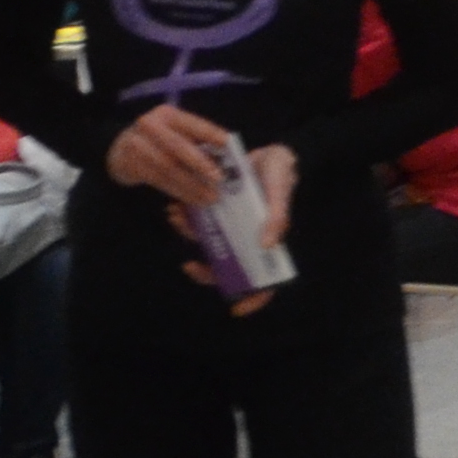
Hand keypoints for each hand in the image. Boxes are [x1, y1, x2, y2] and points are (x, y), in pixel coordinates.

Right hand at [107, 102, 233, 207]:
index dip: (210, 133)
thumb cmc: (160, 142)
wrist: (121, 150)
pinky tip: (192, 199)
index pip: (192, 124)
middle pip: (177, 146)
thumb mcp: (176, 134)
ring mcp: (138, 144)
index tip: (227, 144)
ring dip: (191, 185)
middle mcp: (151, 125)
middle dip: (200, 163)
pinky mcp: (131, 164)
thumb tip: (226, 159)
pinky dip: (178, 191)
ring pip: (168, 167)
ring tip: (210, 197)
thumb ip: (197, 142)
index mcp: (169, 115)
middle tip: (219, 179)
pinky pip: (159, 180)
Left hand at [174, 144, 295, 310]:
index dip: (253, 299)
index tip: (236, 310)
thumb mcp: (280, 191)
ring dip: (190, 235)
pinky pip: (202, 220)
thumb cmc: (282, 172)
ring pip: (211, 242)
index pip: (266, 281)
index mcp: (268, 242)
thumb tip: (266, 246)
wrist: (271, 147)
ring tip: (176, 219)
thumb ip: (277, 217)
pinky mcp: (221, 208)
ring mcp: (234, 225)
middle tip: (190, 267)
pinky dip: (187, 216)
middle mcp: (249, 239)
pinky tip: (176, 206)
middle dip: (208, 271)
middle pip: (230, 268)